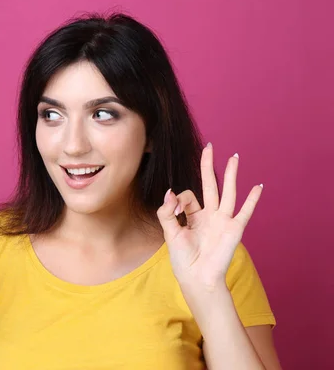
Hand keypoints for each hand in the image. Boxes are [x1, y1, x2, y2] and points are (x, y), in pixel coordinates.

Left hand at [156, 143, 262, 291]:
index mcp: (193, 216)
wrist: (197, 278)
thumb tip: (170, 192)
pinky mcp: (233, 229)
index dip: (178, 200)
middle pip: (210, 185)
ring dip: (230, 175)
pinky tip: (258, 187)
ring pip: (227, 192)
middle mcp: (209, 215)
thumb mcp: (169, 233)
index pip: (187, 196)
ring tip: (234, 157)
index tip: (174, 210)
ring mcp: (222, 221)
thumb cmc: (183, 259)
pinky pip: (244, 212)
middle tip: (209, 147)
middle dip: (209, 166)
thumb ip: (166, 212)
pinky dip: (251, 200)